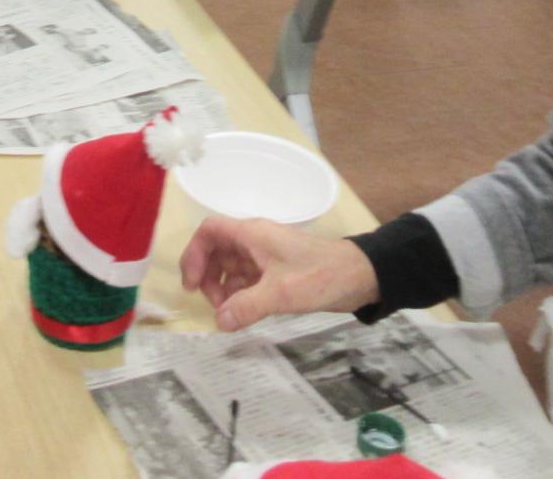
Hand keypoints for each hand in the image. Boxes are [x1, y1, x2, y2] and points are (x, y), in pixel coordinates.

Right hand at [179, 217, 375, 331]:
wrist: (361, 276)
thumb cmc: (320, 275)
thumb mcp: (282, 293)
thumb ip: (247, 306)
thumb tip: (219, 322)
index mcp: (251, 234)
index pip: (209, 231)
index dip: (194, 255)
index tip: (191, 285)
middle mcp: (255, 241)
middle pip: (216, 251)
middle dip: (208, 278)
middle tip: (216, 307)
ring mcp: (266, 256)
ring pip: (231, 268)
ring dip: (224, 289)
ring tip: (231, 314)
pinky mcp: (277, 271)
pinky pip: (248, 280)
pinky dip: (241, 295)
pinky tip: (245, 314)